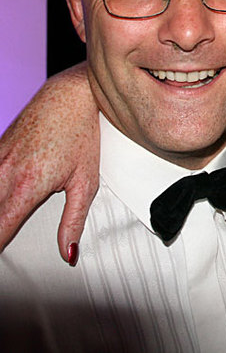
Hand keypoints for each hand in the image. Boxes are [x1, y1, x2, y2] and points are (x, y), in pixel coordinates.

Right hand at [0, 62, 99, 262]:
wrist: (69, 95)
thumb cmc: (81, 134)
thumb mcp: (86, 181)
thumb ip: (74, 221)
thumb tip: (68, 253)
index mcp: (25, 187)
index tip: (1, 261)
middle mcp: (2, 174)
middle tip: (5, 243)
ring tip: (5, 222)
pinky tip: (3, 200)